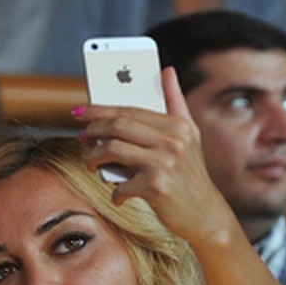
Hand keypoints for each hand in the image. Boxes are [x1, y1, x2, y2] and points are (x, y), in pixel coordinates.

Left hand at [73, 67, 236, 247]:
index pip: (130, 110)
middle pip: (118, 126)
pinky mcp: (156, 188)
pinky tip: (118, 195)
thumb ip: (175, 102)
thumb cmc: (191, 175)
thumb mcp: (189, 135)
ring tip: (92, 164)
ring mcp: (164, 164)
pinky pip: (120, 185)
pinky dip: (115, 192)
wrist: (206, 214)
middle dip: (92, 129)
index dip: (100, 110)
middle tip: (82, 137)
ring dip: (94, 158)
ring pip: (113, 150)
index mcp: (177, 126)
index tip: (79, 113)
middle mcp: (172, 141)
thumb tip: (167, 70)